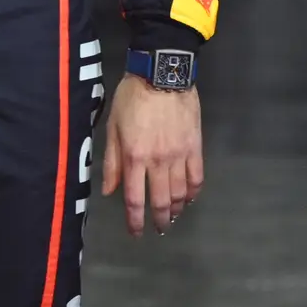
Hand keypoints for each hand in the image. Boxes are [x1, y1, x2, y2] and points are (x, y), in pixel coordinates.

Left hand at [98, 77, 202, 237]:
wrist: (162, 74)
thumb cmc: (131, 98)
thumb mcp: (112, 127)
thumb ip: (112, 161)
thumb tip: (109, 191)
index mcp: (134, 157)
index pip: (134, 198)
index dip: (135, 220)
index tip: (135, 232)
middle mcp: (158, 162)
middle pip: (160, 201)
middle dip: (158, 220)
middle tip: (158, 229)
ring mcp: (179, 156)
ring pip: (180, 193)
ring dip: (176, 209)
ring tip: (171, 216)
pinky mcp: (196, 147)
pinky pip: (197, 177)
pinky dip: (193, 192)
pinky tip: (189, 198)